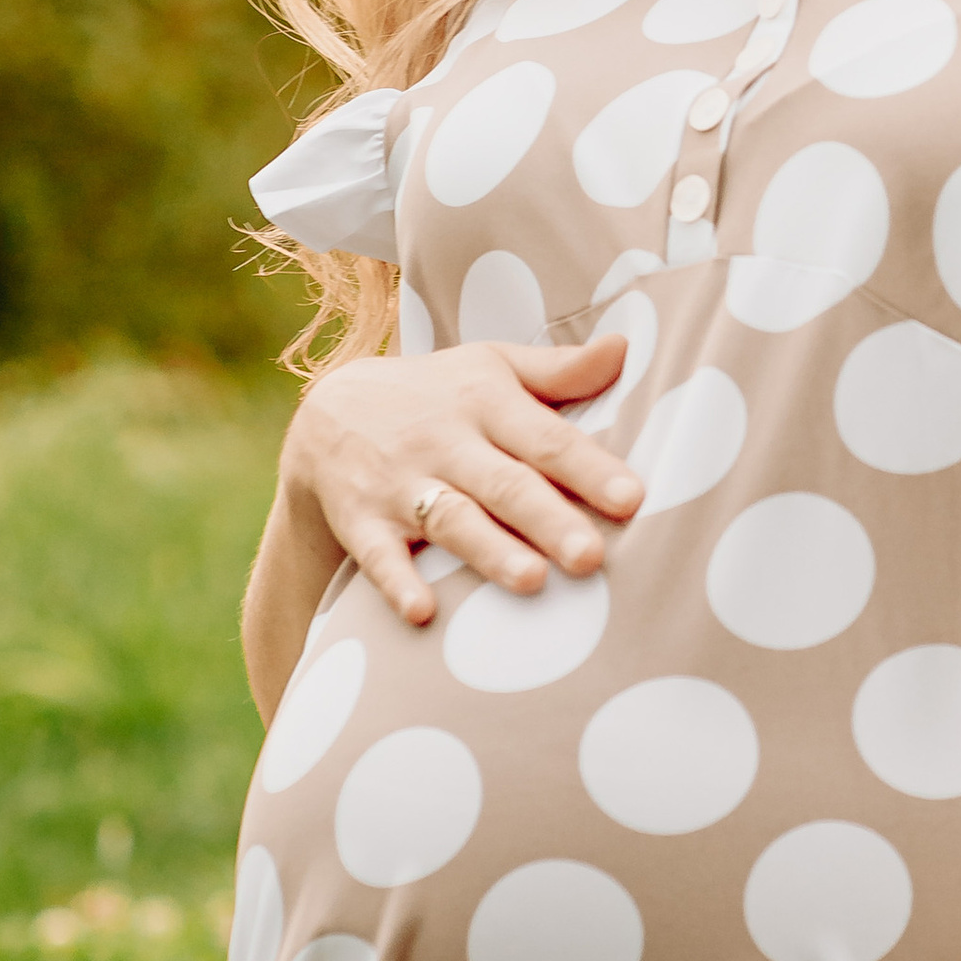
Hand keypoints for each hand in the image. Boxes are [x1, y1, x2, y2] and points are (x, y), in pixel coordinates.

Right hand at [282, 338, 642, 631]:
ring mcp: (399, 482)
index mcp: (486, 401)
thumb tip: (625, 347)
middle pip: (504, 485)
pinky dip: (396, 583)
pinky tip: (423, 612)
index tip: (632, 499)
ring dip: (488, 551)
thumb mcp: (492, 366)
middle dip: (547, 520)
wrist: (328, 411)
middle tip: (590, 557)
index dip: (589, 468)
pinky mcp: (360, 519)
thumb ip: (559, 370)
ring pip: (450, 519)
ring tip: (531, 580)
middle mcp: (445, 441)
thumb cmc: (438, 394)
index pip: (546, 438)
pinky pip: (378, 554)